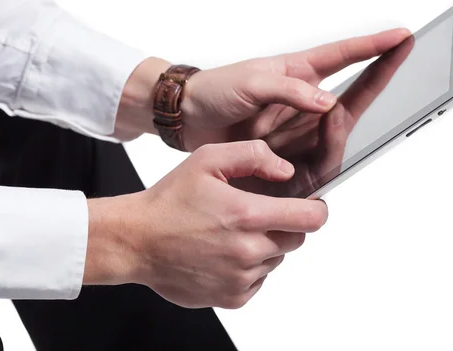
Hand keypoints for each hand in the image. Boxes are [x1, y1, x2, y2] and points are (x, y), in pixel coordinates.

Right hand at [84, 140, 327, 308]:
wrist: (136, 241)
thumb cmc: (169, 201)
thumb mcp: (207, 159)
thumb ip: (253, 156)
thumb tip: (285, 170)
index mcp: (246, 215)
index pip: (310, 219)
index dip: (316, 209)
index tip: (310, 206)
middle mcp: (248, 251)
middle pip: (296, 239)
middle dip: (285, 225)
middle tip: (255, 215)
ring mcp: (241, 278)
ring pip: (276, 259)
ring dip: (264, 246)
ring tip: (230, 234)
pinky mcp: (233, 297)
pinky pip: (259, 280)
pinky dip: (250, 268)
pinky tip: (223, 253)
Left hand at [230, 32, 414, 197]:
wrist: (189, 119)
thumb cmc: (217, 90)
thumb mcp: (252, 82)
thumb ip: (290, 91)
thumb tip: (328, 104)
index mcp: (298, 72)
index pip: (344, 56)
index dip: (373, 48)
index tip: (401, 38)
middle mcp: (305, 100)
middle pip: (353, 96)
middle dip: (379, 83)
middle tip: (402, 73)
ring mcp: (299, 127)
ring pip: (338, 132)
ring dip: (339, 135)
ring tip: (323, 133)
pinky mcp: (290, 151)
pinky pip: (317, 156)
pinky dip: (323, 158)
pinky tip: (313, 160)